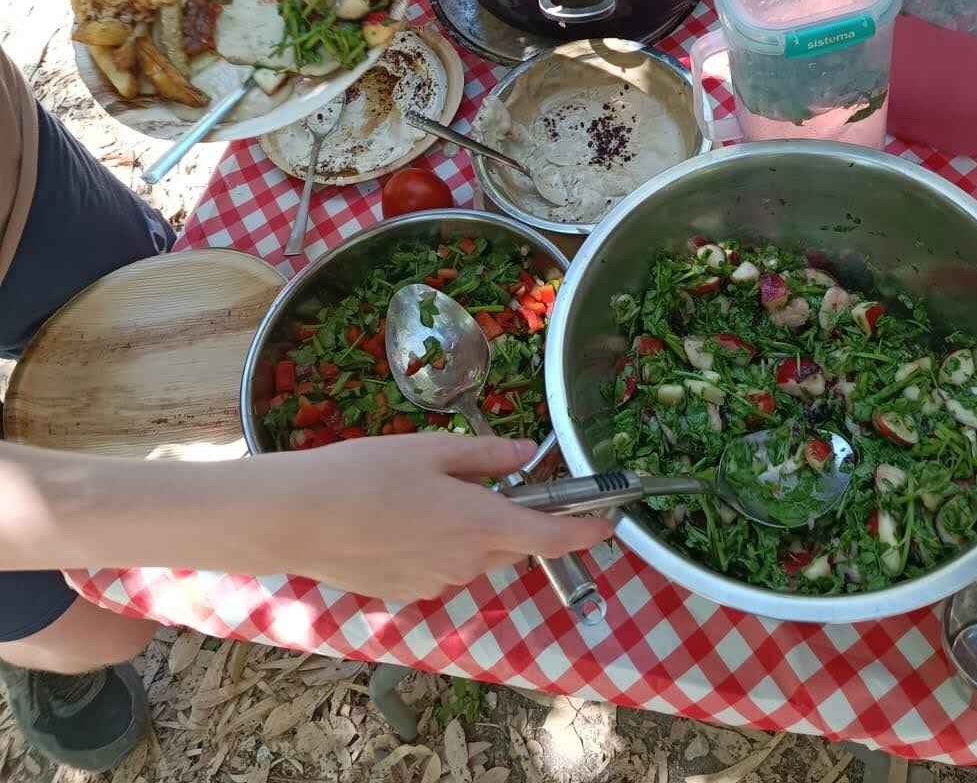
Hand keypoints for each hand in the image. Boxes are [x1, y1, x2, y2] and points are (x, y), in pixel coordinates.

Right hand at [250, 435, 613, 601]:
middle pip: (509, 544)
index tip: (609, 523)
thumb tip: (527, 456)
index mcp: (480, 523)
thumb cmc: (366, 472)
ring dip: (467, 530)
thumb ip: (486, 456)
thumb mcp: (431, 450)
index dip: (585, 531)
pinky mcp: (407, 594)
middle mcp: (466, 564)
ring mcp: (436, 584)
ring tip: (419, 494)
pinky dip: (435, 546)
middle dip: (505, 516)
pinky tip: (396, 521)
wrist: (299, 518)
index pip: (551, 536)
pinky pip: (440, 568)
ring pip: (473, 556)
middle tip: (471, 479)